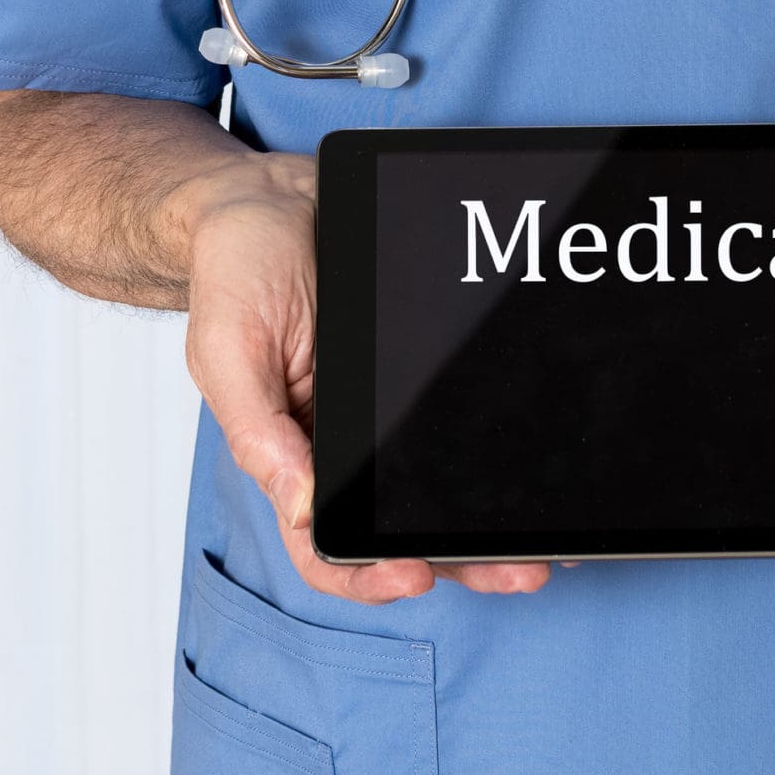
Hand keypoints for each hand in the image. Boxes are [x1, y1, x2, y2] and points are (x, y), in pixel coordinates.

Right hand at [173, 153, 550, 605]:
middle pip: (405, 528)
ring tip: (546, 542)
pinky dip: (502, 454)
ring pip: (445, 487)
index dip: (368, 575)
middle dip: (463, 560)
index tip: (413, 577)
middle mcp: (347, 445)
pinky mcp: (427, 372)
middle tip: (522, 571)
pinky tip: (543, 466)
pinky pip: (468, 421)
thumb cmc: (237, 273)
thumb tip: (301, 508)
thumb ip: (257, 433)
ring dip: (492, 520)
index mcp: (293, 453)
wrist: (276, 196)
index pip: (325, 544)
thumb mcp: (227, 349)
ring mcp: (391, 413)